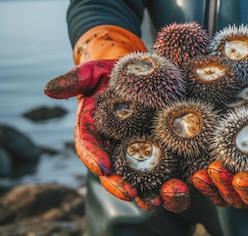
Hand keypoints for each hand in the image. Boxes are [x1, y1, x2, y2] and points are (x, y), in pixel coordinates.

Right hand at [45, 60, 190, 212]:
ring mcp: (134, 147)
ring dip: (146, 190)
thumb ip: (73, 79)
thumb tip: (49, 89)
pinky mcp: (157, 145)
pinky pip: (162, 164)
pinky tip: (178, 185)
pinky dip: (168, 177)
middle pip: (114, 169)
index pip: (88, 148)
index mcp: (92, 131)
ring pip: (137, 174)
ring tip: (156, 199)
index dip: (94, 158)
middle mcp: (111, 144)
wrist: (135, 69)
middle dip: (120, 184)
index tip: (103, 167)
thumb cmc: (109, 71)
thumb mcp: (92, 72)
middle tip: (131, 193)